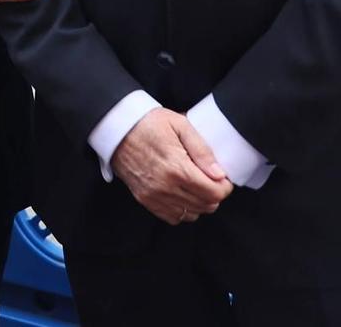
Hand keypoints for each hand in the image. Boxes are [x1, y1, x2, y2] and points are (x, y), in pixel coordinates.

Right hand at [111, 109, 233, 223]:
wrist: (116, 128)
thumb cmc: (148, 122)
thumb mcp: (180, 125)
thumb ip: (202, 150)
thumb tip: (220, 174)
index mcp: (177, 167)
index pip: (214, 193)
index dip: (225, 187)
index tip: (222, 177)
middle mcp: (165, 186)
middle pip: (206, 205)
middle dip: (215, 194)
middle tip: (210, 179)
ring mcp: (154, 195)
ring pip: (192, 214)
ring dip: (200, 202)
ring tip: (196, 185)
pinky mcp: (145, 199)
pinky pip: (174, 218)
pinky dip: (183, 210)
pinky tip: (182, 193)